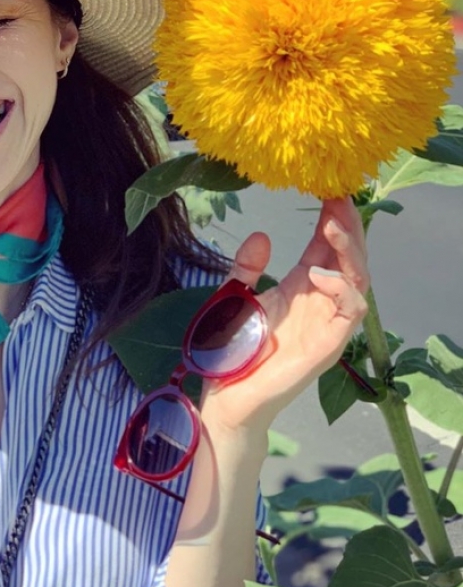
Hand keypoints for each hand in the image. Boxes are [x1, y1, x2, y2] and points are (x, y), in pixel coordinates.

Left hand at [200, 197, 369, 439]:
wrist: (228, 397)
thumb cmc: (234, 350)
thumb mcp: (236, 297)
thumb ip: (247, 267)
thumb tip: (262, 235)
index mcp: (302, 287)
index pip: (326, 247)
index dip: (331, 219)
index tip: (329, 189)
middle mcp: (320, 302)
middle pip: (348, 258)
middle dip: (347, 226)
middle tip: (338, 196)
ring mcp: (328, 323)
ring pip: (358, 280)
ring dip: (349, 251)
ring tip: (332, 225)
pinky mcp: (330, 346)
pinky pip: (351, 312)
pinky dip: (342, 289)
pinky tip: (321, 274)